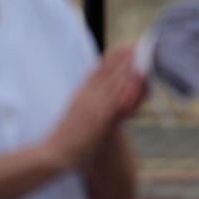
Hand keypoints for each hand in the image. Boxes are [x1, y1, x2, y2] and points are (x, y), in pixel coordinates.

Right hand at [45, 45, 145, 170]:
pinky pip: (118, 102)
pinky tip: (141, 83)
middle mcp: (87, 96)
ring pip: (115, 82)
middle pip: (109, 71)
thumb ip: (88, 105)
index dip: (113, 56)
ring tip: (145, 54)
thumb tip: (101, 101)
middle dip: (125, 57)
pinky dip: (129, 90)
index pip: (99, 69)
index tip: (126, 45)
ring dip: (130, 68)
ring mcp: (94, 106)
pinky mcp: (100, 119)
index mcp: (82, 94)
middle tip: (140, 43)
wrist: (52, 155)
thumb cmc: (65, 139)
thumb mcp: (77, 115)